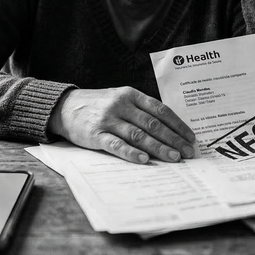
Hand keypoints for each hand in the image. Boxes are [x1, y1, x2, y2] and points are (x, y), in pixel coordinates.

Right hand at [48, 87, 196, 163]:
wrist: (65, 107)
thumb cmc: (98, 104)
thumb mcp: (120, 98)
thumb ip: (141, 109)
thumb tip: (169, 127)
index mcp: (130, 95)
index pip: (159, 110)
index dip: (177, 124)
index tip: (190, 137)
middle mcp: (121, 105)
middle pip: (152, 124)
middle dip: (173, 139)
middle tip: (188, 152)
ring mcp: (108, 120)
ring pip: (138, 135)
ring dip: (158, 148)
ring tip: (174, 158)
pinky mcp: (96, 135)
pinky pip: (116, 145)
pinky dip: (131, 153)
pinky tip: (144, 160)